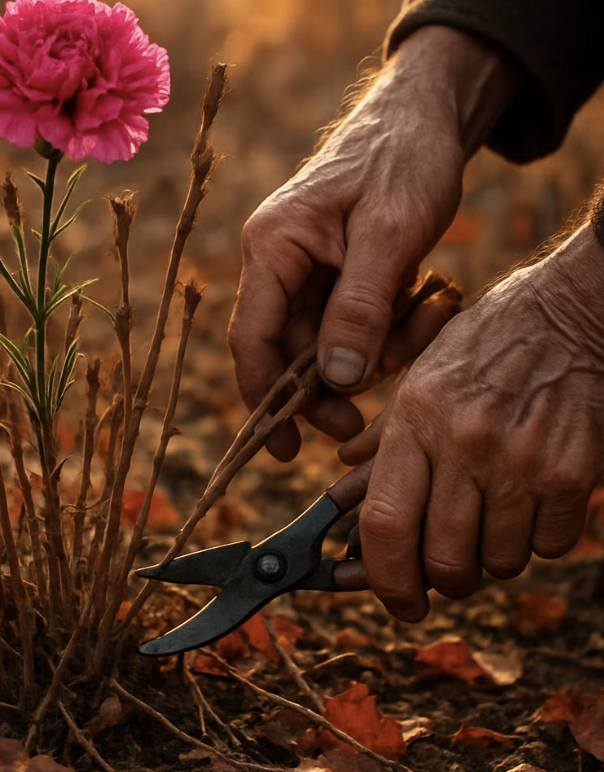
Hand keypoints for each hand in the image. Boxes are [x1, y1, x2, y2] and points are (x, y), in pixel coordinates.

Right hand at [228, 26, 521, 460]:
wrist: (427, 117)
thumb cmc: (405, 160)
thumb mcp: (389, 234)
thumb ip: (359, 308)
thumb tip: (336, 381)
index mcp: (273, 247)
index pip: (252, 337)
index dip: (264, 399)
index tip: (284, 450)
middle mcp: (279, 262)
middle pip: (285, 351)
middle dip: (323, 390)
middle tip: (359, 428)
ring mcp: (307, 269)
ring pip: (322, 344)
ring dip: (365, 357)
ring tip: (417, 329)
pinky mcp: (336, 273)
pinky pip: (349, 325)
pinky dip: (381, 334)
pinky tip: (418, 309)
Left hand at [353, 225, 603, 620]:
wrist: (568, 316)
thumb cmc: (484, 347)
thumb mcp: (419, 378)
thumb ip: (381, 442)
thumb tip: (344, 492)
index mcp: (415, 419)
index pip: (385, 522)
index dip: (383, 577)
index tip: (394, 600)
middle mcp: (463, 443)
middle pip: (443, 558)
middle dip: (441, 581)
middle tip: (445, 572)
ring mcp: (521, 460)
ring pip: (498, 562)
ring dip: (489, 559)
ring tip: (489, 519)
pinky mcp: (571, 473)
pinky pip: (547, 547)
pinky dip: (534, 541)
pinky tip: (528, 504)